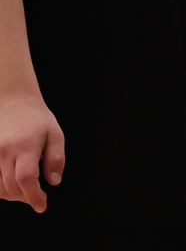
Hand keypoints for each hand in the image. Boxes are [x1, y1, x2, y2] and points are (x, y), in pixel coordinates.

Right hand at [0, 92, 63, 212]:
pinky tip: (13, 185)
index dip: (34, 196)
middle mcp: (6, 151)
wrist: (14, 103)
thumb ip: (56, 158)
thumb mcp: (55, 133)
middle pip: (12, 187)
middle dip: (27, 197)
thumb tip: (54, 181)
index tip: (42, 205)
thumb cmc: (37, 119)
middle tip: (40, 196)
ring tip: (28, 190)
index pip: (26, 178)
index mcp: (26, 145)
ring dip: (14, 195)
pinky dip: (1, 190)